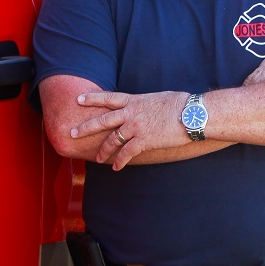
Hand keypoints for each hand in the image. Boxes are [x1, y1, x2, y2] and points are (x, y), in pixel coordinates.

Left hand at [69, 90, 187, 169]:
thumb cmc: (182, 104)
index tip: (78, 99)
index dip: (92, 98)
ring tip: (98, 159)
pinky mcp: (144, 141)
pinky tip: (116, 167)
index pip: (108, 98)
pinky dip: (119, 161)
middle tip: (71, 133)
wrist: (193, 114)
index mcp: (135, 100)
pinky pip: (126, 153)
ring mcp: (136, 127)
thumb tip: (145, 107)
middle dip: (85, 127)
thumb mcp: (159, 98)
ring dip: (103, 151)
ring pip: (112, 140)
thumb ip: (146, 103)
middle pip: (102, 120)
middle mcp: (132, 112)